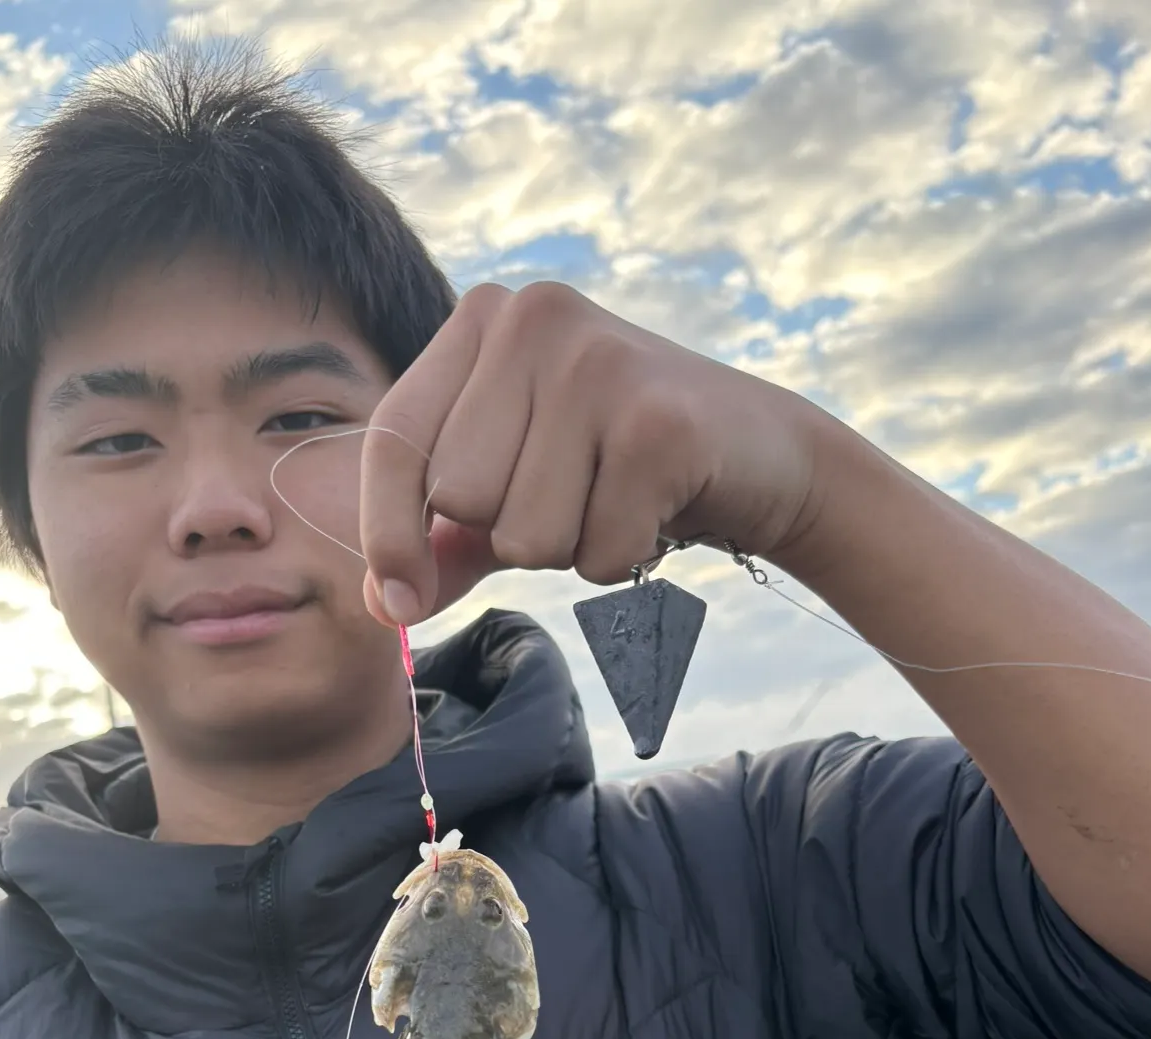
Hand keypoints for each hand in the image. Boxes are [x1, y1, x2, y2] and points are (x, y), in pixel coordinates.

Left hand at [358, 280, 821, 626]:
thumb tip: (383, 607)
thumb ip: (443, 542)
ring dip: (571, 548)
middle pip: (459, 498)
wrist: (767, 455)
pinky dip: (623, 557)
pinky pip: (595, 550)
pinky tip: (658, 509)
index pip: (393, 439)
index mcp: (482, 320)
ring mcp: (598, 361)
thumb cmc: (621, 471)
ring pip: (522, 534)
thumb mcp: (514, 493)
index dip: (386, 531)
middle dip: (513, 533)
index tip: (398, 601)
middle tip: (579, 494)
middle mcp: (533, 318)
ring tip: (617, 498)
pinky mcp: (658, 421)